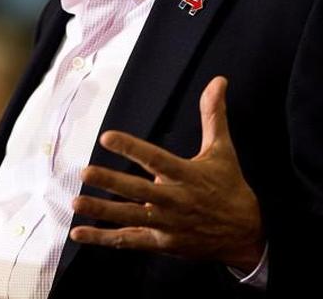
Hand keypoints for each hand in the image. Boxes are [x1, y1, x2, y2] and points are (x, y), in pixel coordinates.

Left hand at [70, 76, 264, 271]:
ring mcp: (167, 224)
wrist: (246, 234)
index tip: (107, 137)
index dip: (132, 148)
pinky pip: (129, 240)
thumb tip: (218, 80)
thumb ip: (213, 115)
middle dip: (112, 183)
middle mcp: (175, 200)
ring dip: (102, 211)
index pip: (156, 159)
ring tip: (76, 202)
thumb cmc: (229, 187)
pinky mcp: (162, 242)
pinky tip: (79, 233)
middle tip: (86, 173)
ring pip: (130, 217)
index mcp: (187, 175)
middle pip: (139, 191)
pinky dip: (104, 238)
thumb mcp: (222, 150)